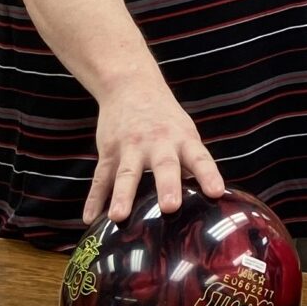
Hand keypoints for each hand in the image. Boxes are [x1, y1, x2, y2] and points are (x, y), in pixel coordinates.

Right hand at [86, 71, 224, 225]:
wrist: (131, 86)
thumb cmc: (165, 120)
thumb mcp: (184, 134)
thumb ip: (191, 165)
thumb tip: (204, 201)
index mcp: (182, 140)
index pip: (200, 158)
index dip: (209, 175)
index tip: (216, 192)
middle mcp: (158, 143)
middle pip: (164, 166)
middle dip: (168, 186)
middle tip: (170, 207)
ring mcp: (130, 148)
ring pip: (126, 174)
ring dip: (123, 196)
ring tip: (118, 217)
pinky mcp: (108, 153)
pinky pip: (100, 179)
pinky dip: (93, 200)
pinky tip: (90, 219)